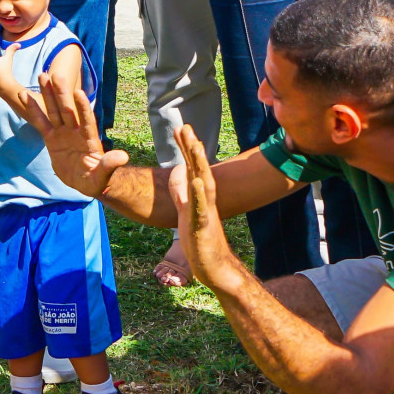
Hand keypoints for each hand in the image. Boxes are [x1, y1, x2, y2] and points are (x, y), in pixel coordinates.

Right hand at [11, 68, 129, 198]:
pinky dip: (33, 110)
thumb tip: (123, 157)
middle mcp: (76, 131)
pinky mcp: (51, 138)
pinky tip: (24, 95)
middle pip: (68, 109)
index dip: (83, 108)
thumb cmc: (96, 179)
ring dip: (48, 94)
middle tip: (56, 75)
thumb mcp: (103, 174)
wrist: (85, 182)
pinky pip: (41, 122)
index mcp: (89, 138)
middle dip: (62, 93)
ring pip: (54, 110)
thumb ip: (110, 164)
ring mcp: (63, 132)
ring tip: (42, 75)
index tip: (79, 93)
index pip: (86, 120)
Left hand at [168, 124, 238, 292]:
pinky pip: (201, 208)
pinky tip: (196, 181)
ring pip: (202, 183)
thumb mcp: (186, 211)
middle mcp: (204, 199)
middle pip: (199, 168)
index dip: (186, 147)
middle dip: (192, 147)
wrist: (215, 267)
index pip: (192, 166)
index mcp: (199, 195)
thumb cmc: (201, 240)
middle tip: (186, 126)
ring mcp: (205, 212)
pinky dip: (198, 194)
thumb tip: (178, 171)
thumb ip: (182, 191)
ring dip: (199, 164)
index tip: (180, 127)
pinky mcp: (203, 226)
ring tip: (194, 144)